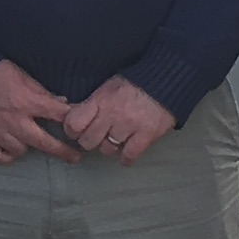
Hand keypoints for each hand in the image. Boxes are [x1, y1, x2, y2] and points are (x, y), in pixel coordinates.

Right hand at [0, 61, 82, 166]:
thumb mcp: (23, 75)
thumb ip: (42, 92)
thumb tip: (62, 102)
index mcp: (27, 101)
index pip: (59, 115)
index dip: (74, 122)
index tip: (82, 128)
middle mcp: (14, 120)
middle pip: (45, 143)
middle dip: (64, 151)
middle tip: (75, 157)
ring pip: (21, 151)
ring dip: (28, 146)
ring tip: (29, 140)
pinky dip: (6, 156)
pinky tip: (11, 150)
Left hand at [58, 78, 178, 166]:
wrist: (166, 79)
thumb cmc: (136, 82)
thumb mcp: (108, 86)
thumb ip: (92, 102)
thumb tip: (72, 114)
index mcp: (100, 100)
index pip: (74, 123)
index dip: (72, 130)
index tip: (76, 131)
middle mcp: (112, 114)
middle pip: (88, 141)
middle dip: (90, 141)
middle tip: (96, 137)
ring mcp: (130, 125)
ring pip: (107, 149)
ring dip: (109, 147)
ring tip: (114, 141)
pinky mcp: (147, 134)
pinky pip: (129, 155)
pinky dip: (126, 158)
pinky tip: (126, 153)